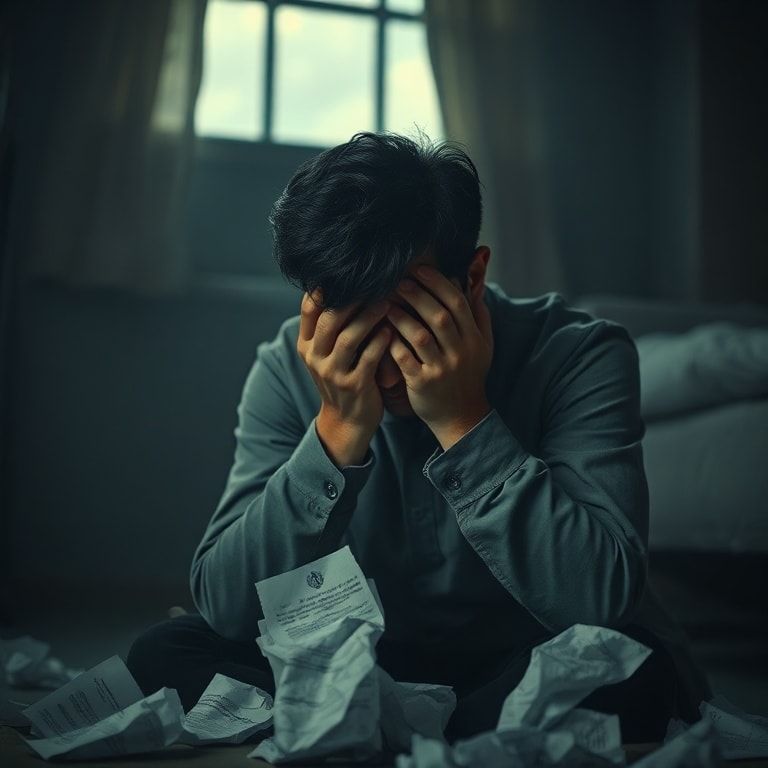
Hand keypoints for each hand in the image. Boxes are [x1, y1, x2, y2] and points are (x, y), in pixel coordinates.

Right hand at [297, 290, 392, 465]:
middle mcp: (315, 357)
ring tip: (387, 301)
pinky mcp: (354, 386)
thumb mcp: (328, 352)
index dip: (326, 287)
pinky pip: (368, 359)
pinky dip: (380, 341)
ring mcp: (333, 373)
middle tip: (374, 283)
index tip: (348, 271)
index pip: (309, 308)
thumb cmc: (344, 375)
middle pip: (329, 319)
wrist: (348, 420)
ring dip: (369, 317)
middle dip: (352, 299)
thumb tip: (343, 282)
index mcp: (306, 344)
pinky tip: (393, 329)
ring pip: (349, 338)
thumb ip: (331, 324)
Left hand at [386, 266, 493, 448]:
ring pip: (419, 336)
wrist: (462, 416)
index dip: (438, 284)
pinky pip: (404, 359)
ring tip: (386, 304)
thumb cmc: (468, 375)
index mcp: (474, 340)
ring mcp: (441, 370)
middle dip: (417, 295)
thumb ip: (479, 315)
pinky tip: (382, 331)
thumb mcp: (483, 346)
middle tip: (399, 282)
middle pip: (439, 317)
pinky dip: (392, 343)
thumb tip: (471, 283)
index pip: (458, 304)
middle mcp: (460, 353)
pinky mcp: (422, 384)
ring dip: (401, 317)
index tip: (421, 270)